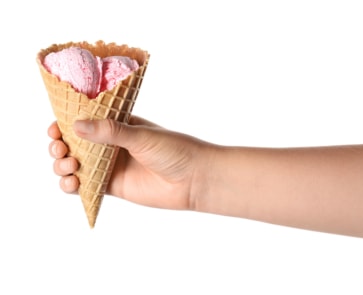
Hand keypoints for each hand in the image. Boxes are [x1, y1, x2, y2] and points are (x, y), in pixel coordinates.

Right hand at [48, 116, 214, 209]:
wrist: (194, 179)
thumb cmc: (175, 150)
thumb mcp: (142, 136)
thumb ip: (110, 131)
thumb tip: (76, 125)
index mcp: (119, 125)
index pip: (86, 121)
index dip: (66, 124)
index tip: (56, 128)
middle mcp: (112, 144)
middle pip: (76, 143)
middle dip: (60, 145)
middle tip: (59, 147)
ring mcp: (111, 166)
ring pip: (77, 165)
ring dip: (63, 165)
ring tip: (68, 165)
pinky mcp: (113, 187)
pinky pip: (86, 186)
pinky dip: (73, 186)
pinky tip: (71, 184)